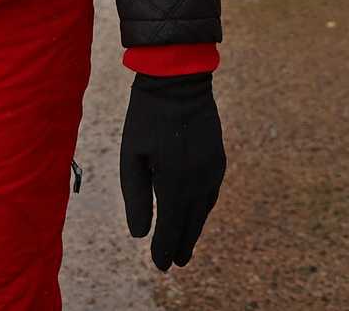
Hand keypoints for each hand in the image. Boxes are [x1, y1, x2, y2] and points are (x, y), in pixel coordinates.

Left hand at [120, 71, 224, 270]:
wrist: (178, 82)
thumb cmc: (146, 118)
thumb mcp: (130, 156)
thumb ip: (134, 196)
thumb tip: (139, 234)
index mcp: (175, 183)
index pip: (170, 227)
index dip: (164, 248)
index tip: (160, 265)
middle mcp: (199, 182)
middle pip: (189, 224)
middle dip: (180, 245)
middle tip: (173, 263)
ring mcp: (212, 171)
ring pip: (203, 211)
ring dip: (193, 230)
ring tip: (184, 247)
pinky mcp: (218, 160)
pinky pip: (210, 194)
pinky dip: (201, 209)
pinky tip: (194, 214)